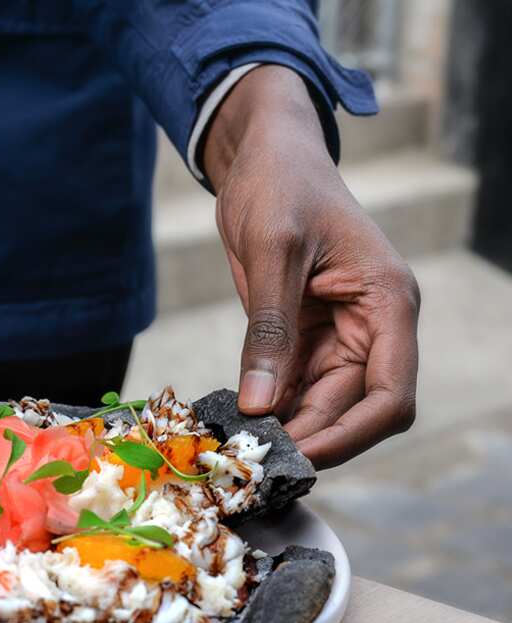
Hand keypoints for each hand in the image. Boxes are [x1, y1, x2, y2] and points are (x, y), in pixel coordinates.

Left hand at [202, 66, 419, 468]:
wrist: (265, 159)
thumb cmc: (281, 186)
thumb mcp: (273, 252)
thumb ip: (269, 329)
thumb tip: (259, 404)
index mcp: (388, 303)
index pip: (390, 394)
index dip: (350, 435)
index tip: (299, 455)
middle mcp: (373, 327)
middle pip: (354, 409)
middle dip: (310, 437)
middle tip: (253, 457)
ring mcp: (339, 334)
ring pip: (322, 405)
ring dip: (288, 427)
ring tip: (240, 445)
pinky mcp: (305, 336)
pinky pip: (295, 386)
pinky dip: (271, 406)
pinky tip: (238, 420)